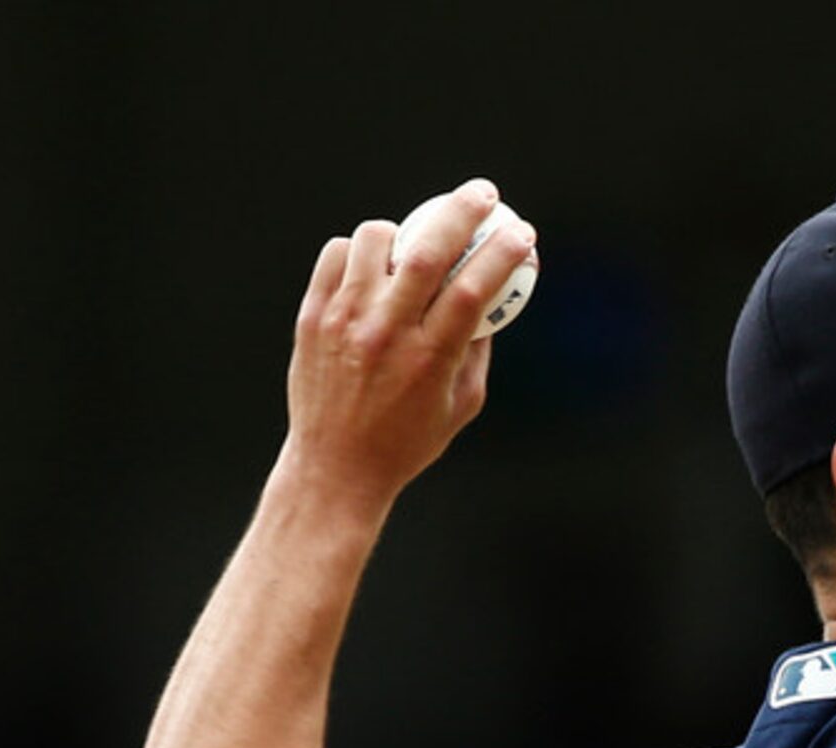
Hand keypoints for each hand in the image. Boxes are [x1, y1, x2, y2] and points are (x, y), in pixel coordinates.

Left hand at [278, 178, 538, 510]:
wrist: (335, 465)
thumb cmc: (407, 440)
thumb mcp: (461, 405)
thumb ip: (478, 350)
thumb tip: (489, 298)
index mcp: (430, 359)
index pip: (473, 289)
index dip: (503, 253)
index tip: (522, 233)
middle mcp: (386, 333)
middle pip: (428, 251)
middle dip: (462, 211)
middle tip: (484, 194)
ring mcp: (344, 321)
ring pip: (376, 239)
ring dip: (404, 233)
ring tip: (412, 249)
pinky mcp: (313, 316)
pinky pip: (338, 255)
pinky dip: (360, 251)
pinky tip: (373, 268)